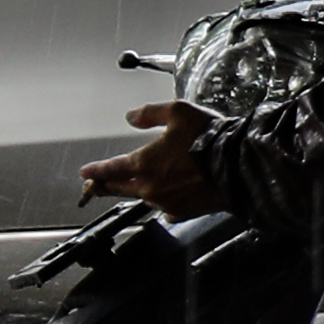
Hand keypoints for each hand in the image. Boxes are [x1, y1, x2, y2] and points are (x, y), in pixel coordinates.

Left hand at [80, 100, 217, 209]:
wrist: (237, 167)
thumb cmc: (209, 139)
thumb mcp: (178, 112)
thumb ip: (150, 113)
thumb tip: (131, 117)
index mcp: (143, 163)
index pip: (110, 169)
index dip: (95, 170)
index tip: (85, 173)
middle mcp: (150, 187)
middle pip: (119, 189)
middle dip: (105, 186)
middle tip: (96, 186)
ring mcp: (166, 202)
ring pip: (144, 198)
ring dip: (137, 192)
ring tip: (137, 187)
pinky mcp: (184, 212)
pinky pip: (167, 209)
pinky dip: (165, 203)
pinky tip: (169, 199)